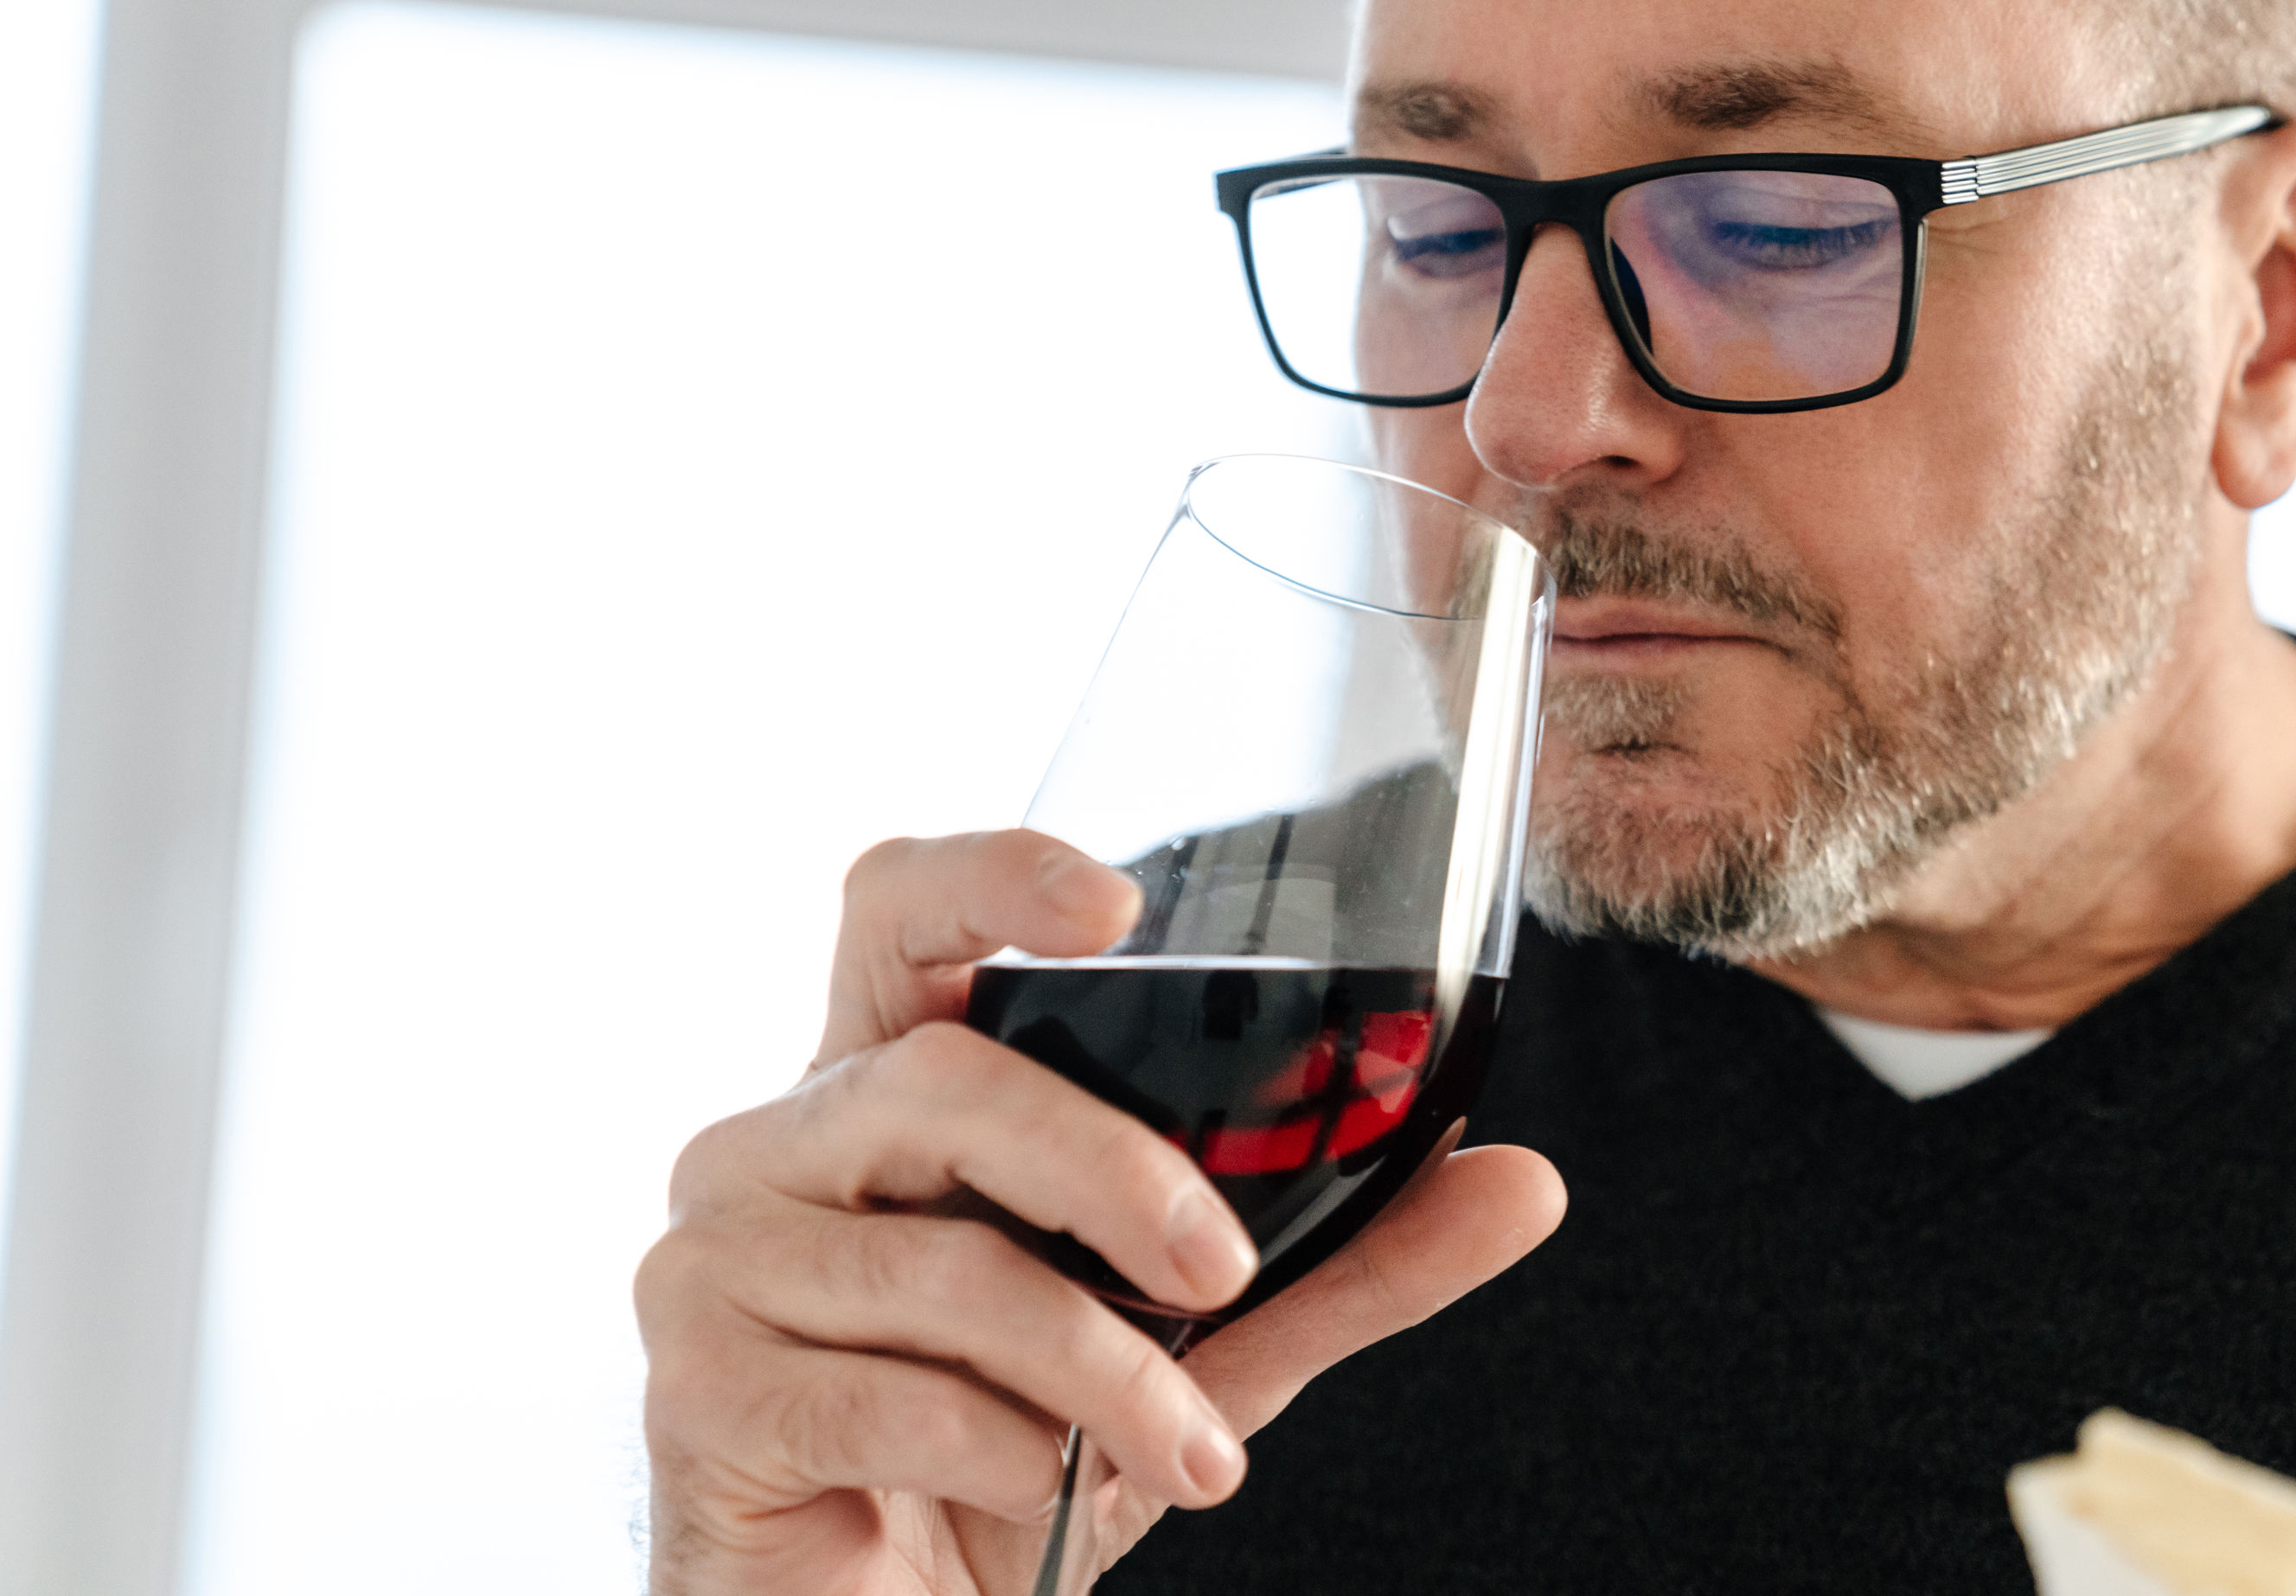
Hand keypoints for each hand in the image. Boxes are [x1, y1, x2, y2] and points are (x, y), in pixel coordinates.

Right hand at [635, 829, 1568, 1593]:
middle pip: (940, 1079)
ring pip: (938, 1263)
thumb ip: (1343, 1261)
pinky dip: (998, 1452)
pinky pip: (879, 1394)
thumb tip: (1524, 1184)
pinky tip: (1040, 1493)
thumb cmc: (1011, 1461)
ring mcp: (714, 1257)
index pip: (896, 910)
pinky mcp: (696, 1386)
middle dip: (1108, 1171)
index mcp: (886, 1091)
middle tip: (1222, 1272)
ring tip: (1185, 1457)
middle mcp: (777, 1142)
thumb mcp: (1203, 1349)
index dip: (990, 876)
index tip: (1119, 903)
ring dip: (1095, 1370)